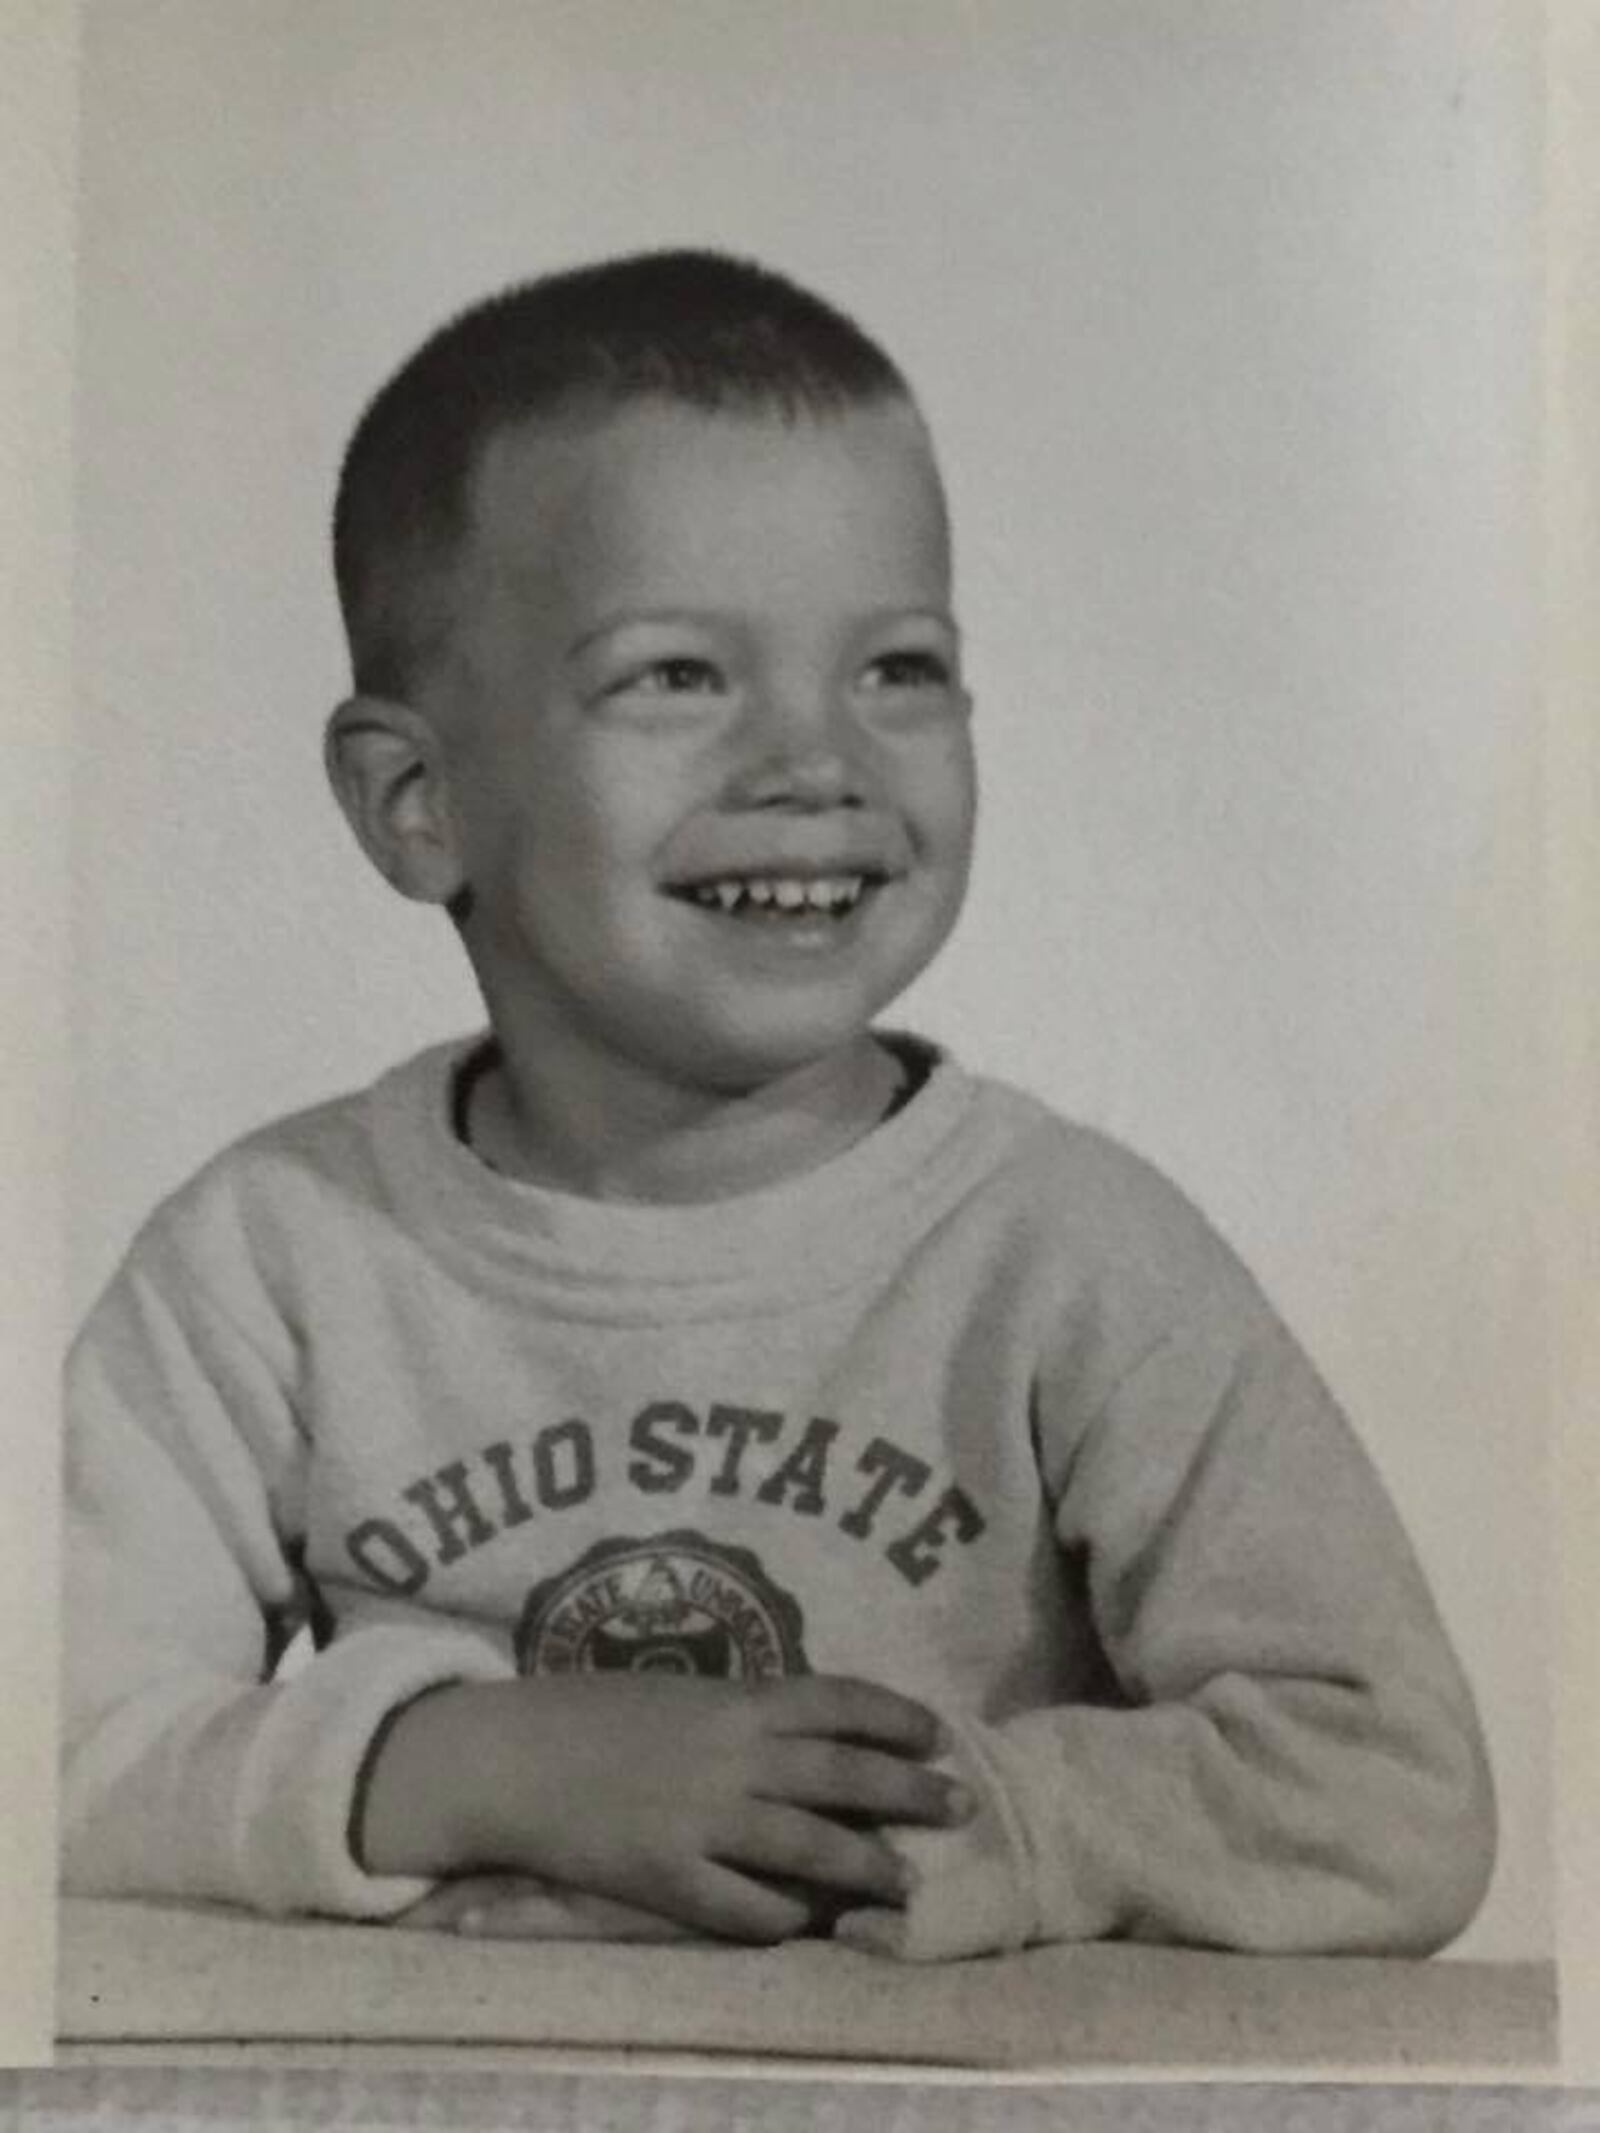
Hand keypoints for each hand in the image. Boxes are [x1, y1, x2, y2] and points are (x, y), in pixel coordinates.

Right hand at [362, 1672, 972, 1943]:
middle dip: (909, 1792)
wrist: (508, 1756)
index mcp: (733, 1700)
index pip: (838, 1700)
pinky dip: (782, 1919)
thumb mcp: (676, 1694)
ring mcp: (701, 1821)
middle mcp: (731, 1757)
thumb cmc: (589, 1714)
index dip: (895, 1717)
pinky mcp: (667, 1879)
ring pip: (808, 1848)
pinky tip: (807, 1925)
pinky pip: (742, 1908)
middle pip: (842, 1775)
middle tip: (960, 1807)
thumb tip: (809, 1733)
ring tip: (907, 1883)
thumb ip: (740, 1713)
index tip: (937, 1734)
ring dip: (866, 1865)